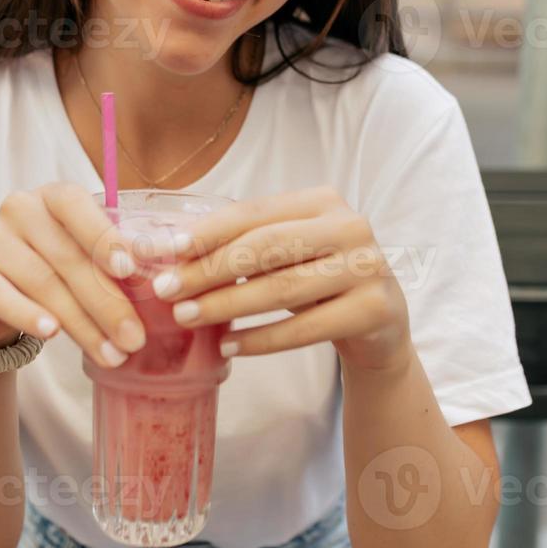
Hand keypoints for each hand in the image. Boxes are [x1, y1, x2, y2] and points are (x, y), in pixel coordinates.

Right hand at [0, 182, 148, 368]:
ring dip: (79, 323)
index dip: (106, 237)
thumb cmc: (47, 275)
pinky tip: (50, 333)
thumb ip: (108, 267)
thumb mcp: (78, 262)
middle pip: (68, 257)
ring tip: (109, 354)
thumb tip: (154, 290)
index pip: (79, 206)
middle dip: (107, 302)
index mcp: (54, 197)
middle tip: (134, 338)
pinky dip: (26, 314)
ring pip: (42, 282)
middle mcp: (19, 206)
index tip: (132, 271)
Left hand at [148, 185, 413, 372]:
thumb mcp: (287, 255)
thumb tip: (173, 255)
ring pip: (282, 287)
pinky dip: (261, 339)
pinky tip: (229, 346)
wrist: (381, 323)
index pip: (255, 212)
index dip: (209, 231)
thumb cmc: (319, 279)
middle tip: (165, 290)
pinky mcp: (375, 309)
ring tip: (186, 317)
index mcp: (323, 201)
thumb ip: (243, 247)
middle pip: (265, 247)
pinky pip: (306, 328)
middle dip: (209, 269)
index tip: (168, 251)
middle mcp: (350, 226)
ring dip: (226, 305)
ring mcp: (367, 267)